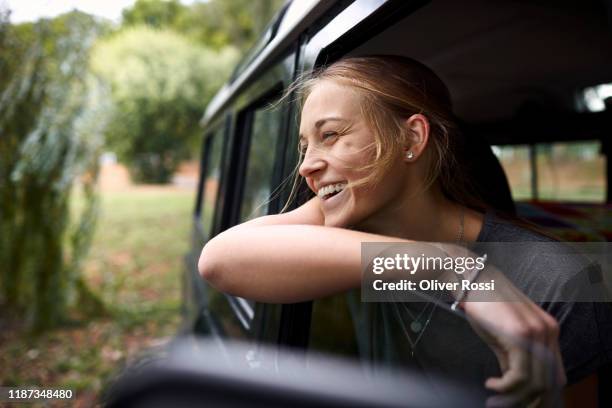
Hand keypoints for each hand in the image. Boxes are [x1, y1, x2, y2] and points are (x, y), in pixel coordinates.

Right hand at [462, 277, 565, 406]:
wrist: (470, 278)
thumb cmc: (483, 303)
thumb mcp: (502, 334)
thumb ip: (513, 358)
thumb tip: (513, 382)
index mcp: (548, 331)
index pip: (554, 375)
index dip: (539, 395)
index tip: (517, 402)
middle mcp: (548, 332)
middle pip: (547, 382)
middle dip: (526, 400)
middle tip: (500, 405)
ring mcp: (536, 333)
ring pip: (534, 383)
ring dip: (512, 398)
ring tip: (493, 400)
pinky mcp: (520, 336)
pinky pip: (519, 376)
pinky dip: (504, 387)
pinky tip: (491, 383)